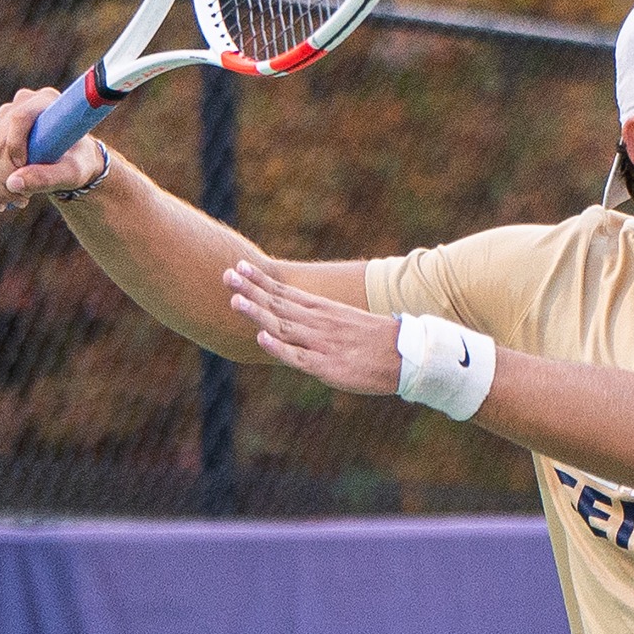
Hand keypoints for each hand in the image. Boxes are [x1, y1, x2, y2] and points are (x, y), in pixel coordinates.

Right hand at [0, 88, 106, 210]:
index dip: (15, 145)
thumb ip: (48, 177)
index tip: (23, 169)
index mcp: (45, 102)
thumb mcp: (72, 173)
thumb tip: (13, 184)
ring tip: (16, 202)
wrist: (72, 161)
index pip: (19, 118)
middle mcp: (20, 104)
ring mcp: (2, 118)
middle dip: (6, 175)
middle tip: (21, 200)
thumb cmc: (78, 162)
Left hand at [224, 259, 400, 393]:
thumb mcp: (347, 321)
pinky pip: (299, 357)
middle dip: (251, 290)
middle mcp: (320, 322)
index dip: (261, 281)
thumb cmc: (377, 341)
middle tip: (226, 275)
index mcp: (324, 310)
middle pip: (279, 304)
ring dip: (258, 313)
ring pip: (284, 326)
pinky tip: (262, 338)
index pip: (286, 292)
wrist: (407, 356)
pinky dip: (279, 347)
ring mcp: (322, 343)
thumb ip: (322, 319)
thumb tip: (299, 316)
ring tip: (235, 300)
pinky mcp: (328, 366)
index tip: (240, 266)